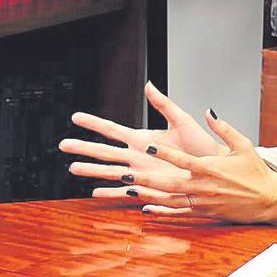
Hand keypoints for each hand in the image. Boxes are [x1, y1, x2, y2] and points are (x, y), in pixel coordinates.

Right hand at [61, 83, 219, 195]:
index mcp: (142, 138)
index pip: (112, 129)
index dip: (94, 123)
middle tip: (62, 144)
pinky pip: (126, 191)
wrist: (213, 169)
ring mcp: (141, 172)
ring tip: (72, 168)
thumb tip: (148, 84)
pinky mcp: (149, 187)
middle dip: (83, 147)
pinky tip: (94, 193)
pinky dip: (111, 192)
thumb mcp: (181, 121)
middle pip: (104, 151)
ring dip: (91, 170)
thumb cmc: (200, 146)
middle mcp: (137, 156)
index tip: (75, 117)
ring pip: (110, 171)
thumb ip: (163, 104)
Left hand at [113, 113, 276, 224]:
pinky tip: (147, 209)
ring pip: (169, 199)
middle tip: (126, 174)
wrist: (270, 199)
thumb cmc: (257, 172)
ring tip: (128, 190)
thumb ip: (223, 128)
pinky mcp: (205, 212)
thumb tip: (209, 111)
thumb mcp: (243, 145)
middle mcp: (203, 186)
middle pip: (168, 183)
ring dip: (148, 195)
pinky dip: (162, 211)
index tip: (147, 147)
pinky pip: (179, 212)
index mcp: (210, 168)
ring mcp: (202, 201)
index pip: (181, 159)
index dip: (163, 153)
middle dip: (145, 179)